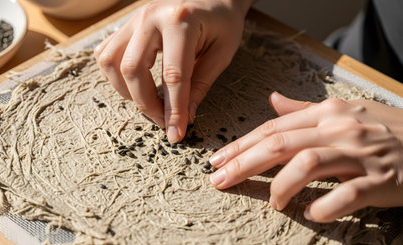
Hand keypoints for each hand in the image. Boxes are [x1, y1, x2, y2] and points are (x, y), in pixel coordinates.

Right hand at [94, 0, 253, 142]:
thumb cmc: (222, 22)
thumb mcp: (222, 54)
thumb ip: (200, 86)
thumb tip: (183, 119)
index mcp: (181, 21)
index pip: (173, 76)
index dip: (174, 110)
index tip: (175, 134)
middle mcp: (150, 17)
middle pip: (133, 70)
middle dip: (146, 104)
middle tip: (164, 121)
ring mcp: (134, 19)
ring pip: (111, 63)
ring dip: (126, 91)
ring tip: (149, 101)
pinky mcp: (126, 25)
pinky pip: (106, 53)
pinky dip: (115, 75)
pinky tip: (135, 83)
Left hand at [209, 92, 402, 222]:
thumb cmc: (385, 128)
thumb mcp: (345, 110)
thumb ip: (304, 110)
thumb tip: (271, 101)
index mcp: (327, 113)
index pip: (272, 128)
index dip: (241, 144)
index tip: (217, 159)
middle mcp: (340, 129)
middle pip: (279, 144)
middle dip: (243, 163)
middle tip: (219, 180)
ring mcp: (361, 154)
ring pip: (307, 165)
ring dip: (281, 185)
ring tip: (273, 201)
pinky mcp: (382, 180)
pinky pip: (347, 194)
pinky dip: (325, 205)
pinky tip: (311, 213)